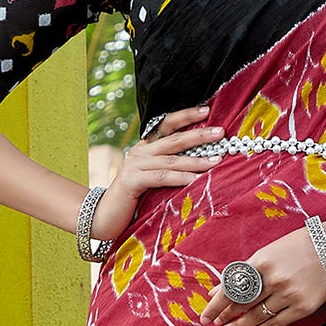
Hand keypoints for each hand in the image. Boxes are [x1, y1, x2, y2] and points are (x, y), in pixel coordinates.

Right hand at [89, 107, 223, 242]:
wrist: (105, 216)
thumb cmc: (135, 200)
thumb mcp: (154, 179)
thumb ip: (171, 168)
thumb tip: (203, 162)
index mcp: (146, 147)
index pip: (167, 124)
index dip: (186, 116)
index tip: (207, 110)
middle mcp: (140, 152)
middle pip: (173, 139)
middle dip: (199, 135)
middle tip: (220, 132)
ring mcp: (135, 164)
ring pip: (171, 159)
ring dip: (196, 160)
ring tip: (217, 160)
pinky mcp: (132, 180)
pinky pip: (162, 177)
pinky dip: (181, 179)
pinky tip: (197, 181)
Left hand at [201, 218, 325, 325]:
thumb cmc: (297, 247)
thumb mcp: (267, 253)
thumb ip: (242, 272)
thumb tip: (218, 290)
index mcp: (261, 262)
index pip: (231, 289)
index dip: (215, 305)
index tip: (205, 316)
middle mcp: (274, 280)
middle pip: (242, 304)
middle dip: (225, 317)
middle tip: (216, 325)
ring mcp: (288, 295)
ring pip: (256, 317)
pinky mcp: (302, 308)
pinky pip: (275, 323)